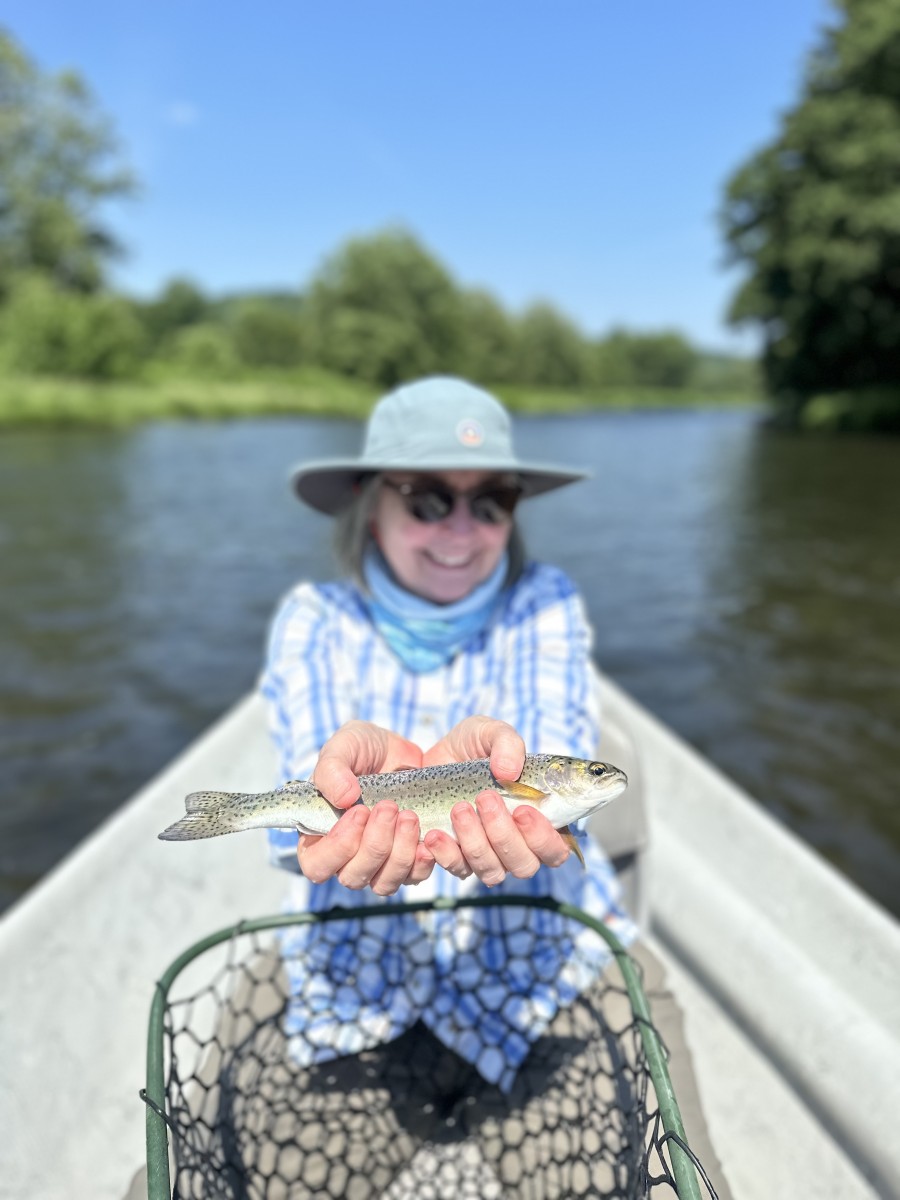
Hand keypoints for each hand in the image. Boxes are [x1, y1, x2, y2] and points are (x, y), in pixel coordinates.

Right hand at [298, 721, 435, 893]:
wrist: (401, 750)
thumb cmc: (362, 749)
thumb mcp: (343, 746)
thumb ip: (332, 769)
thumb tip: (344, 799)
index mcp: (320, 834)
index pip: (317, 865)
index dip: (337, 848)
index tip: (359, 812)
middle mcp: (347, 856)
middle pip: (353, 877)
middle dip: (375, 845)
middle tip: (390, 807)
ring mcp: (378, 862)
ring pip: (384, 883)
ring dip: (399, 853)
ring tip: (409, 816)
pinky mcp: (408, 859)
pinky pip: (414, 877)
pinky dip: (422, 861)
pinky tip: (429, 836)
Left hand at [422, 716, 571, 884]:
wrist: (431, 757)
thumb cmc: (471, 747)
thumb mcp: (490, 732)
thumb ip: (507, 743)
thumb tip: (508, 772)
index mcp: (537, 818)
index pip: (555, 849)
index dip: (543, 838)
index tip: (522, 810)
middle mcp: (516, 844)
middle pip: (524, 865)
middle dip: (505, 835)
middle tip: (486, 799)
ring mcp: (487, 855)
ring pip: (492, 871)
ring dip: (476, 842)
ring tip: (459, 808)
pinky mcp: (457, 858)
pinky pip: (457, 870)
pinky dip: (447, 854)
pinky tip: (435, 834)